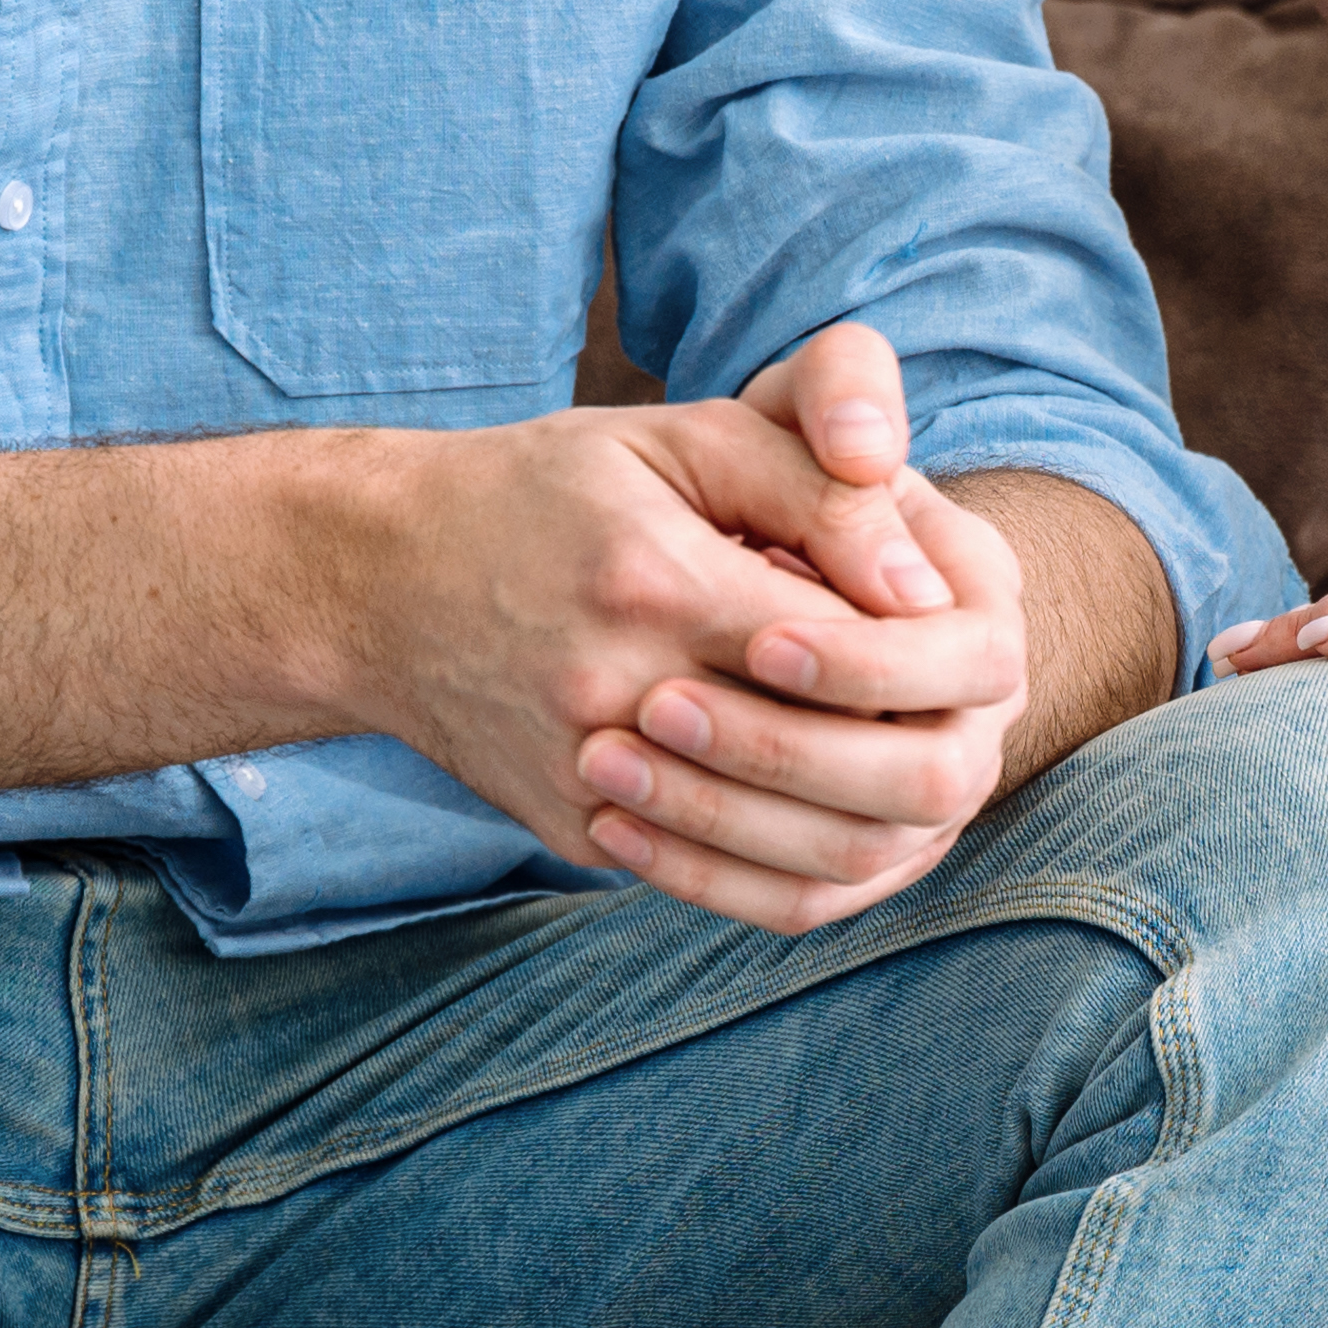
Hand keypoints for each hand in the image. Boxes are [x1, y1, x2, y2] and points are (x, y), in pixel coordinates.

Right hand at [336, 320, 1030, 933]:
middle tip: (948, 698)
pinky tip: (838, 804)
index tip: (943, 614)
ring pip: (805, 857)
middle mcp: (619, 698)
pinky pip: (730, 886)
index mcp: (655, 583)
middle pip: (845, 772)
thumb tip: (928, 592)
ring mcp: (594, 784)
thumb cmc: (547, 490)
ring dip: (882, 811)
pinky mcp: (580, 837)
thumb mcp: (679, 441)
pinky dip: (808, 857)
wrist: (379, 582)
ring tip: (904, 746)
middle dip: (922, 737)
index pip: (852, 651)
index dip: (920, 641)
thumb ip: (813, 493)